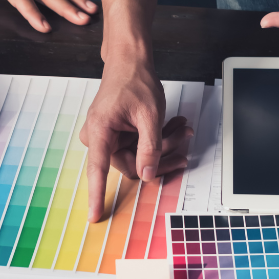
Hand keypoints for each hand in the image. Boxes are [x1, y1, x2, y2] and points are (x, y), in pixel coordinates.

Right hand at [80, 55, 191, 222]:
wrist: (128, 61)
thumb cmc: (134, 80)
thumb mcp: (149, 115)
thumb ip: (149, 148)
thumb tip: (147, 175)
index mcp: (100, 131)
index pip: (98, 170)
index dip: (97, 195)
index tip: (94, 216)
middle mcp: (98, 137)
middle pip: (132, 163)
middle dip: (161, 153)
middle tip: (183, 136)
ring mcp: (106, 138)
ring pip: (138, 157)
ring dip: (163, 145)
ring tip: (181, 127)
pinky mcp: (115, 136)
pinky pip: (137, 148)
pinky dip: (156, 140)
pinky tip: (172, 127)